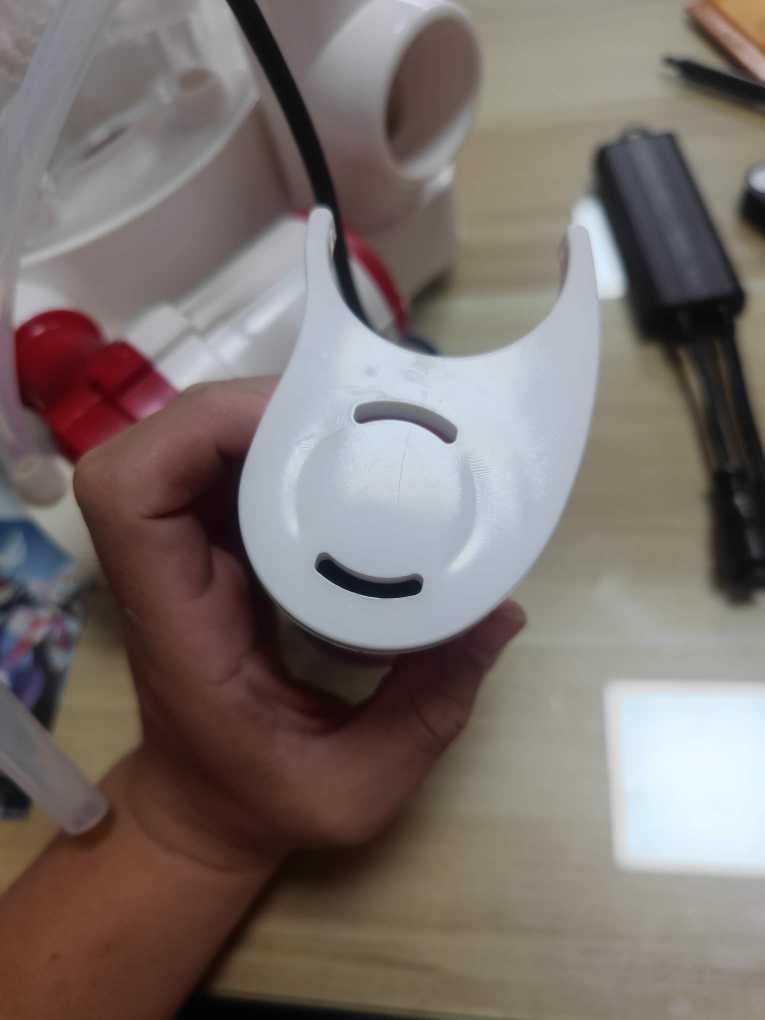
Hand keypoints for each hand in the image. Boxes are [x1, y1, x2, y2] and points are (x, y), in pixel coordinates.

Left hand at [74, 380, 525, 870]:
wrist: (207, 812)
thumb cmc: (263, 805)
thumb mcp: (358, 786)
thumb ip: (430, 708)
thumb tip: (501, 610)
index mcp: (177, 624)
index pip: (133, 494)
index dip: (196, 432)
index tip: (291, 426)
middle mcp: (167, 572)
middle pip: (163, 445)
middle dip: (246, 410)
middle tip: (346, 413)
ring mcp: (187, 553)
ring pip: (197, 448)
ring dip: (264, 422)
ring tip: (351, 423)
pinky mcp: (215, 549)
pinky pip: (229, 473)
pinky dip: (277, 449)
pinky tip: (341, 455)